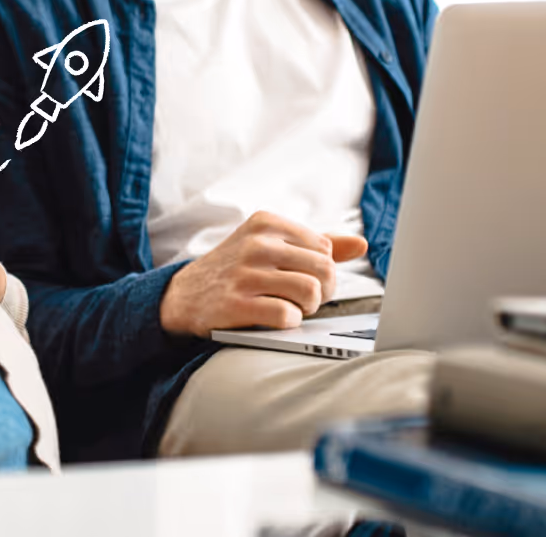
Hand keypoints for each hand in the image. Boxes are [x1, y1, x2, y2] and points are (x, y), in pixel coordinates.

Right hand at [159, 211, 367, 337]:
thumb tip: (361, 244)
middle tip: (304, 298)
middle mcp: (256, 244)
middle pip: (324, 269)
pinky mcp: (238, 304)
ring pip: (310, 292)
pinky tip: (273, 317)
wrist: (184, 295)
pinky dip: (289, 322)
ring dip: (307, 307)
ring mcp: (245, 273)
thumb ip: (315, 244)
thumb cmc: (235, 269)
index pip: (324, 248)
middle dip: (322, 291)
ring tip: (290, 307)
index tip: (301, 278)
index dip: (321, 270)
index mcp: (265, 223)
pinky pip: (288, 316)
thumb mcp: (268, 246)